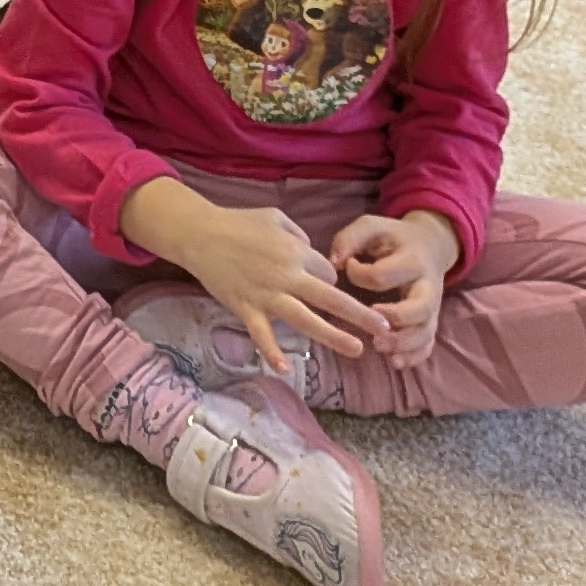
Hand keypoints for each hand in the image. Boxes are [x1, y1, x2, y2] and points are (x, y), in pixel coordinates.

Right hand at [134, 188, 387, 377]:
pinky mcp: (246, 308)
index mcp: (296, 252)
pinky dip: (271, 351)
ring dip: (333, 336)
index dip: (333, 279)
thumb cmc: (237, 222)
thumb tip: (312, 251)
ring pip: (306, 319)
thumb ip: (298, 234)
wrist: (199, 233)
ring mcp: (267, 295)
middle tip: (386, 329)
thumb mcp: (274, 217)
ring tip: (358, 349)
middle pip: (330, 298)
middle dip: (360, 315)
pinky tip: (284, 368)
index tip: (327, 285)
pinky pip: (261, 334)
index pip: (329, 272)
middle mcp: (287, 276)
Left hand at [328, 210, 458, 365]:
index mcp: (412, 260)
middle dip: (396, 319)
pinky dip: (414, 356)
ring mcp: (433, 307)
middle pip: (419, 308)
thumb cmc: (393, 238)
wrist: (430, 245)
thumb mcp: (372, 226)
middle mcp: (428, 286)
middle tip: (372, 324)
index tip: (348, 267)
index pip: (384, 275)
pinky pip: (428, 343)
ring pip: (426, 331)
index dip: (360, 275)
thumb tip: (333, 262)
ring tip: (380, 347)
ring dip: (404, 343)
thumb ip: (350, 238)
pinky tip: (395, 362)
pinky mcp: (431, 320)